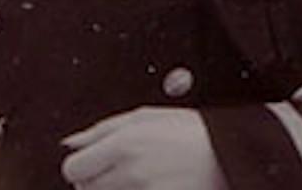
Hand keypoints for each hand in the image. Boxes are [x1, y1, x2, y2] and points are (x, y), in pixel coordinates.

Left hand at [61, 107, 227, 189]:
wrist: (231, 155)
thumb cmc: (191, 133)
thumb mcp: (144, 118)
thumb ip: (101, 130)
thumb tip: (71, 143)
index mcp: (123, 144)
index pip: (73, 168)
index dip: (81, 168)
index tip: (93, 166)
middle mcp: (131, 172)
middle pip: (87, 189)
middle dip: (98, 182)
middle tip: (122, 173)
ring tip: (141, 181)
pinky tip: (153, 187)